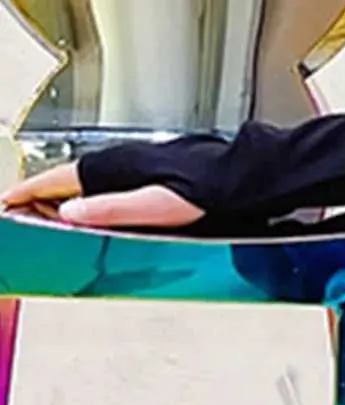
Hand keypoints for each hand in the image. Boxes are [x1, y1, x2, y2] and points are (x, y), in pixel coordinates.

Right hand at [1, 163, 203, 228]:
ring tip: (48, 215)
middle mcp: (119, 164)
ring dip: (64, 198)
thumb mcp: (154, 207)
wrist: (236, 180)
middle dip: (40, 196)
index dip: (29, 191)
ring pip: (86, 184)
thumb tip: (70, 213)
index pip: (57, 180)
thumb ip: (111, 209)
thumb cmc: (204, 191)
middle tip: (20, 212)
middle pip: (67, 182)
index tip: (8, 201)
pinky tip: (92, 211)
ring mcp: (132, 169)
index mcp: (113, 169)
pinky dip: (89, 199)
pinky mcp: (146, 177)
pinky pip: (104, 188)